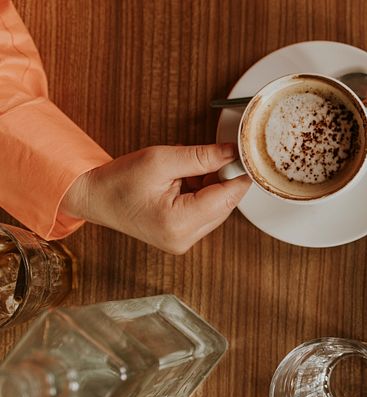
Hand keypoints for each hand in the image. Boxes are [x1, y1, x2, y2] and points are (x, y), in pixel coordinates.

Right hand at [60, 144, 250, 253]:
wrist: (93, 198)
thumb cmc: (119, 180)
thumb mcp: (161, 160)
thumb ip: (202, 157)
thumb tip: (233, 154)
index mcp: (178, 223)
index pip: (227, 197)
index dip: (238, 174)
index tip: (243, 155)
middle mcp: (184, 239)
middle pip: (226, 205)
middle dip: (223, 180)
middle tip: (211, 157)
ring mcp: (183, 242)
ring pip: (218, 210)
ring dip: (212, 188)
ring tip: (187, 173)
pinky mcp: (182, 238)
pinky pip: (206, 214)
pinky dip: (203, 196)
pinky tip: (185, 184)